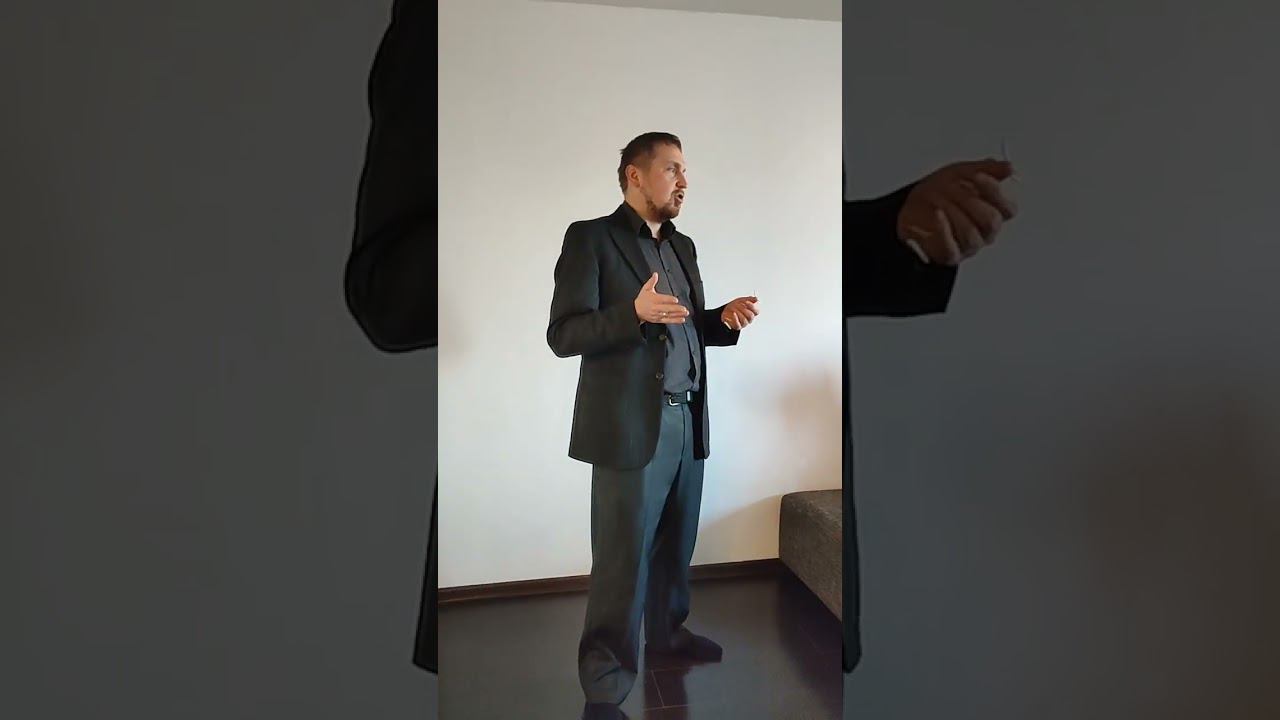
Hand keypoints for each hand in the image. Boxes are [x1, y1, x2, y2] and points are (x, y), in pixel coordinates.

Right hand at [634, 272, 689, 323]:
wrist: (635, 311)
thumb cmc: (642, 299)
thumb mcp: (645, 289)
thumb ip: (652, 281)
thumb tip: (655, 274)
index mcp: (653, 299)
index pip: (662, 299)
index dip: (669, 300)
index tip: (676, 300)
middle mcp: (656, 308)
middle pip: (667, 308)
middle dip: (676, 309)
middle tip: (684, 308)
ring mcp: (657, 314)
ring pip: (669, 315)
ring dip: (678, 314)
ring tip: (685, 313)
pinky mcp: (658, 319)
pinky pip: (668, 320)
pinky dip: (675, 320)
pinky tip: (681, 319)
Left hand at [721, 296, 758, 329]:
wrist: (726, 311)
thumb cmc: (735, 307)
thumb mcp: (742, 300)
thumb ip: (749, 299)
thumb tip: (756, 299)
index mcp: (752, 313)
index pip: (756, 312)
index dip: (752, 306)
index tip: (746, 301)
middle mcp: (749, 319)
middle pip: (750, 316)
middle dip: (743, 309)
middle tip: (738, 304)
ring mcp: (744, 324)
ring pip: (744, 320)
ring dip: (738, 312)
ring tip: (733, 308)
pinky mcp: (738, 327)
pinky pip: (738, 325)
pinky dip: (735, 318)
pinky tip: (733, 313)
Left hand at [897, 158, 1018, 265]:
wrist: (911, 208)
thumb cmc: (940, 193)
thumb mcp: (962, 173)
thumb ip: (987, 170)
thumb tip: (1010, 168)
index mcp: (994, 213)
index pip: (1009, 208)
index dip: (995, 191)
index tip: (977, 175)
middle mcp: (985, 233)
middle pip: (991, 221)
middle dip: (969, 199)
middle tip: (950, 186)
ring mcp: (968, 246)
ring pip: (970, 234)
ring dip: (952, 210)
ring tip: (937, 196)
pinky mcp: (948, 255)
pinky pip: (950, 248)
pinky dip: (943, 228)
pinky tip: (936, 213)